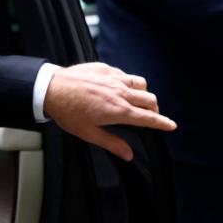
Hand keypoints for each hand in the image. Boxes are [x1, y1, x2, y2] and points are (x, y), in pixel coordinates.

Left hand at [43, 62, 175, 161]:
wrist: (50, 88)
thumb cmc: (67, 111)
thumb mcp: (89, 133)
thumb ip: (111, 143)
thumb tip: (128, 155)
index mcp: (118, 111)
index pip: (148, 118)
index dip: (162, 123)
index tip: (171, 125)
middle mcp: (120, 92)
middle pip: (149, 99)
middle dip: (154, 109)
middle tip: (150, 116)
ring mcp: (113, 78)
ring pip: (141, 83)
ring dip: (143, 93)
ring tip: (137, 100)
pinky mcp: (105, 68)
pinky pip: (125, 74)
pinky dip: (128, 82)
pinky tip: (119, 87)